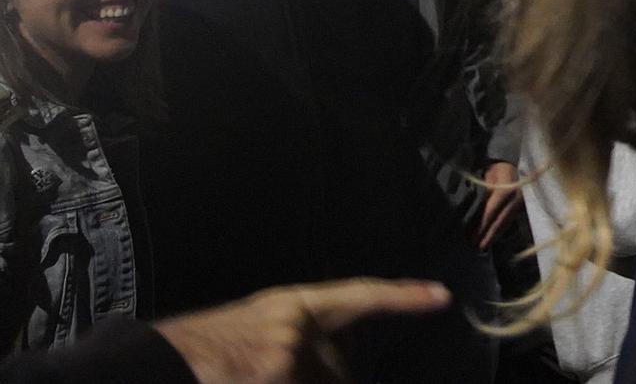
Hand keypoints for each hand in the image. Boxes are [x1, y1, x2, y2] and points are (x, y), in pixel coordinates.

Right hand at [156, 278, 449, 383]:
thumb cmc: (206, 348)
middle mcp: (296, 330)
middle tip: (282, 372)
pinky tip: (262, 376)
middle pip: (340, 371)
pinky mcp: (279, 380)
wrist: (159, 365)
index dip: (401, 297)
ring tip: (262, 371)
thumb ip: (302, 336)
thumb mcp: (258, 325)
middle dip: (325, 382)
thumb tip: (338, 363)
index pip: (360, 295)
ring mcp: (287, 361)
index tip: (440, 297)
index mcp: (292, 305)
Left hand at [474, 161, 523, 249]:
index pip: (492, 211)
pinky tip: (493, 237)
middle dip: (488, 235)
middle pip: (501, 221)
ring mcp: (522, 203)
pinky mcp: (523, 207)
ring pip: (506, 223)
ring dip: (495, 235)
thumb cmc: (495, 171)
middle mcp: (516, 198)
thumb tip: (471, 216)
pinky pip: (511, 221)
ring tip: (483, 245)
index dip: (482, 226)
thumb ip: (481, 197)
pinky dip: (501, 230)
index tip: (473, 238)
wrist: (512, 164)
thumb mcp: (486, 180)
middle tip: (477, 247)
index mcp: (505, 190)